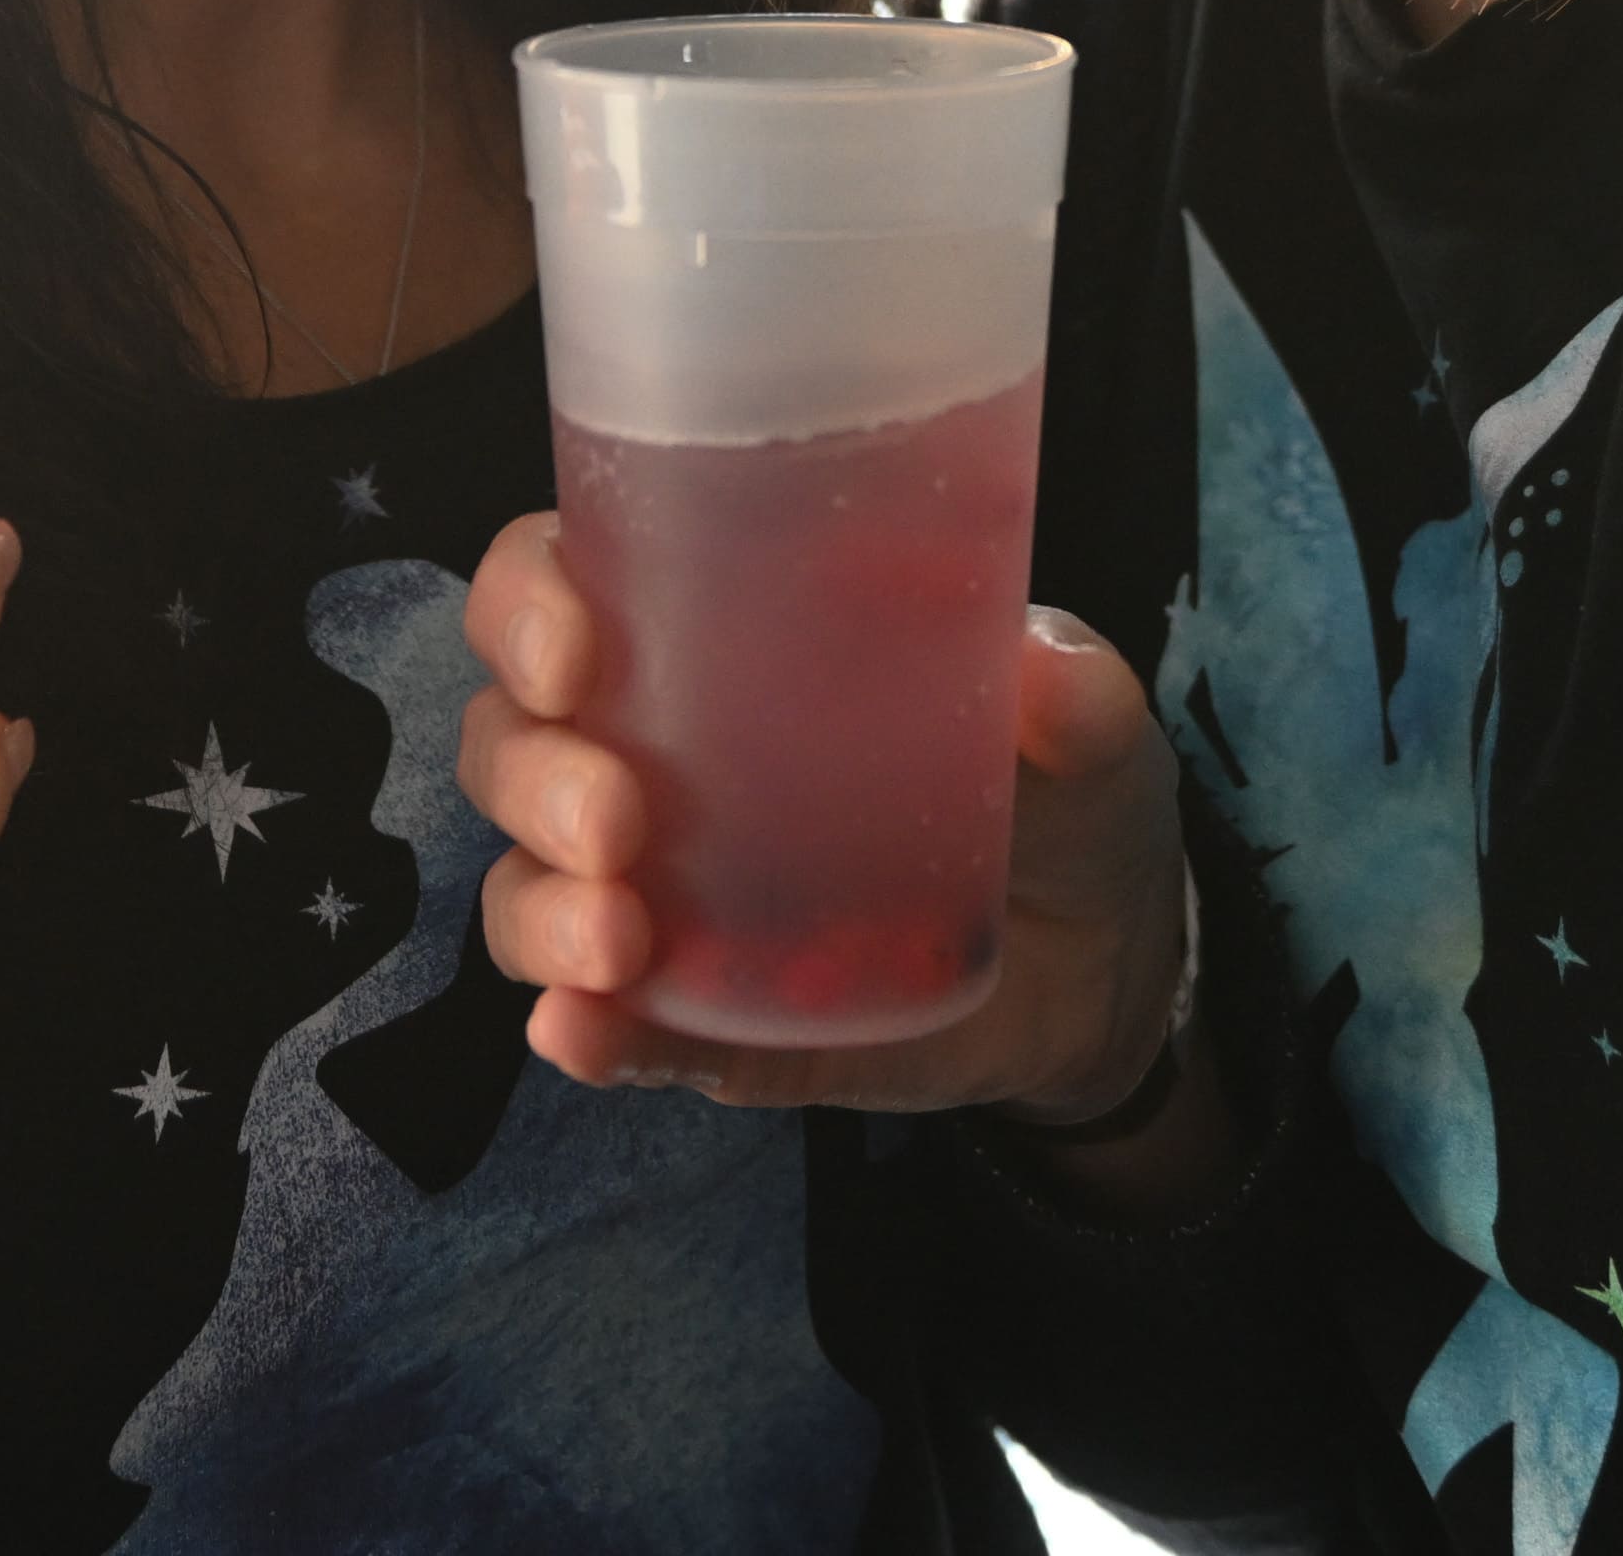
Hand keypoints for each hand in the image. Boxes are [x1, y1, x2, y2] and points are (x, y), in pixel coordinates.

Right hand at [454, 509, 1192, 1133]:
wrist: (1112, 965)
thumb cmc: (1063, 788)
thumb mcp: (1085, 721)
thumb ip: (1072, 692)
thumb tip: (1042, 670)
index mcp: (709, 636)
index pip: (552, 589)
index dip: (524, 605)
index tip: (573, 650)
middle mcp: (652, 758)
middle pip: (511, 741)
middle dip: (533, 776)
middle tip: (613, 821)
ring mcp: (667, 898)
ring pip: (527, 887)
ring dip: (540, 911)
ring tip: (617, 944)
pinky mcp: (706, 1022)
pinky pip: (615, 1026)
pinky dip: (584, 1031)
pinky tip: (580, 1033)